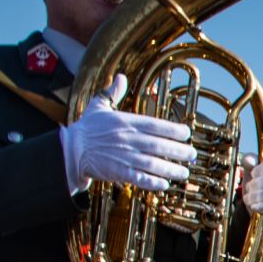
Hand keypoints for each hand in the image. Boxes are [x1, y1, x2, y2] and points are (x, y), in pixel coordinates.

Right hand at [59, 73, 195, 193]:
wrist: (70, 149)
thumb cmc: (86, 128)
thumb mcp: (98, 105)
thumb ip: (112, 92)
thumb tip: (119, 77)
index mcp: (126, 122)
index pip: (156, 125)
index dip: (174, 130)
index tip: (187, 134)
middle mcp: (128, 139)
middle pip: (160, 145)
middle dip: (179, 151)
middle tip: (193, 155)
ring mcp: (124, 156)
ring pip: (154, 163)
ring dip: (171, 169)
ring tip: (184, 173)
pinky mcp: (118, 172)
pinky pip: (140, 178)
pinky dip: (153, 182)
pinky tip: (164, 184)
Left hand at [244, 158, 262, 234]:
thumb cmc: (262, 197)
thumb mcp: (254, 178)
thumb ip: (250, 165)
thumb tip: (248, 160)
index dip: (262, 169)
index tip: (252, 175)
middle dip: (257, 185)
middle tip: (247, 190)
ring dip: (257, 196)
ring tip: (248, 200)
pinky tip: (255, 207)